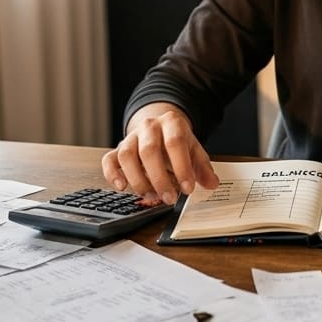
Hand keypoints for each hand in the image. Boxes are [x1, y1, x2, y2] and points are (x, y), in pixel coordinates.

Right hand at [100, 103, 218, 205]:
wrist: (159, 127)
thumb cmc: (177, 142)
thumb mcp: (194, 149)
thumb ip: (203, 167)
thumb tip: (212, 184)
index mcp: (171, 123)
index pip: (175, 142)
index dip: (181, 167)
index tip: (188, 188)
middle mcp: (149, 127)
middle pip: (149, 150)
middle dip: (159, 178)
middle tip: (170, 199)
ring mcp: (131, 137)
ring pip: (127, 155)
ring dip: (138, 179)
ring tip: (151, 196)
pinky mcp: (118, 149)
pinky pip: (109, 160)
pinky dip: (112, 174)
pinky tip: (121, 187)